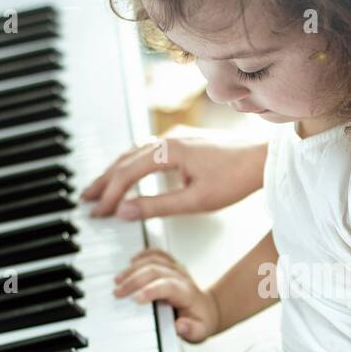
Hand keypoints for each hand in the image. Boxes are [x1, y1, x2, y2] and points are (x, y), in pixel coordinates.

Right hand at [80, 128, 266, 220]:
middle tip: (87, 200)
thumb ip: (157, 206)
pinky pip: (149, 151)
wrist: (263, 159)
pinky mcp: (185, 142)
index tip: (99, 212)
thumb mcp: (195, 201)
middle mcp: (169, 140)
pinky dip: (133, 164)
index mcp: (169, 151)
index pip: (128, 173)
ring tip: (101, 189)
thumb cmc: (235, 179)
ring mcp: (177, 139)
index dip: (111, 194)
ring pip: (136, 154)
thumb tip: (125, 211)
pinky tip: (130, 173)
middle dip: (105, 182)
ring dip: (116, 172)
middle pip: (126, 160)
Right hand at [114, 249, 218, 341]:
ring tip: (118, 280)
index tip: (135, 299)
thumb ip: (191, 330)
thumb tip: (180, 326)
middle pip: (156, 271)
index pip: (169, 286)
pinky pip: (157, 253)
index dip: (151, 290)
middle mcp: (181, 277)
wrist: (207, 309)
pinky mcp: (171, 264)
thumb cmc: (200, 321)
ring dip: (133, 269)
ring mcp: (176, 268)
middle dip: (134, 280)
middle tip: (118, 293)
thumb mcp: (200, 332)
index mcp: (187, 293)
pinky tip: (131, 261)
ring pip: (153, 260)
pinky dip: (143, 255)